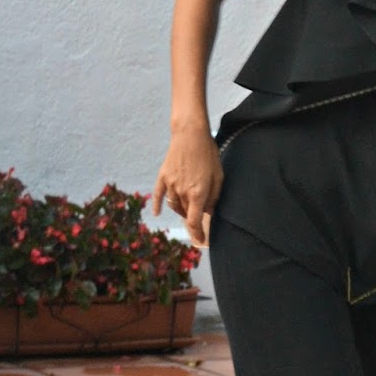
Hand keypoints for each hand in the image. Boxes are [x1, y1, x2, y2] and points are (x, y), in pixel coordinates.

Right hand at [152, 126, 222, 245]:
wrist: (190, 135)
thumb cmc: (208, 154)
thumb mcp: (218, 176)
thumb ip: (214, 197)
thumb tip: (209, 212)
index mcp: (197, 193)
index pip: (194, 221)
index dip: (197, 234)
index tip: (200, 240)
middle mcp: (182, 191)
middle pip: (185, 213)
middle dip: (192, 217)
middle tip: (198, 217)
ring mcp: (170, 184)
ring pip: (174, 205)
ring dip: (181, 210)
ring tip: (187, 208)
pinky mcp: (163, 176)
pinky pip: (158, 194)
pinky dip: (158, 205)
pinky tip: (157, 213)